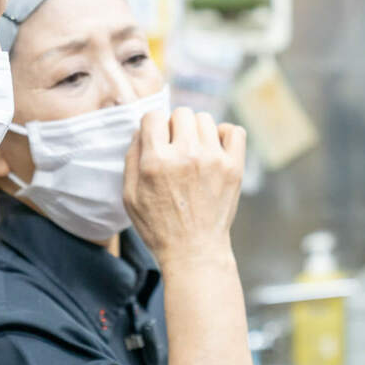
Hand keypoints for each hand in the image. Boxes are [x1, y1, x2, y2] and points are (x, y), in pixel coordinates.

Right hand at [124, 108, 246, 261]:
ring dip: (197, 131)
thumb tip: (142, 130)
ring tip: (195, 152)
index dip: (153, 126)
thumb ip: (132, 157)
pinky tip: (215, 150)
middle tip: (176, 148)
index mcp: (156, 161)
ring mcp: (213, 159)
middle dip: (175, 127)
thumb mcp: (130, 196)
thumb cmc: (159, 226)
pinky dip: (225, 135)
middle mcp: (185, 154)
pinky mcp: (234, 166)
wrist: (195, 251)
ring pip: (205, 119)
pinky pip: (234, 130)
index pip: (153, 115)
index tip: (157, 140)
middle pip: (181, 113)